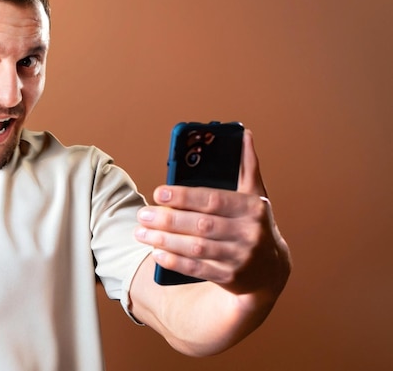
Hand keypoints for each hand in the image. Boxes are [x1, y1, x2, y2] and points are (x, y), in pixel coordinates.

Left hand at [135, 130, 290, 296]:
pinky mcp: (231, 278)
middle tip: (142, 215)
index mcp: (252, 207)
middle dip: (167, 220)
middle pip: (200, 225)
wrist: (271, 270)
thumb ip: (247, 167)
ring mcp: (241, 257)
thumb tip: (244, 134)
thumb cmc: (255, 224)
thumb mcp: (256, 196)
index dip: (183, 197)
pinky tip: (156, 253)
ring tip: (141, 233)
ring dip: (165, 240)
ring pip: (196, 248)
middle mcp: (249, 232)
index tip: (158, 193)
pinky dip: (175, 261)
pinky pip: (197, 269)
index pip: (212, 199)